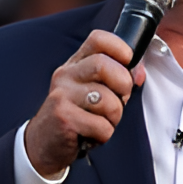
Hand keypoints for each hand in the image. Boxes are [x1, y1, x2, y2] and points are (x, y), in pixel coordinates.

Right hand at [24, 30, 145, 176]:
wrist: (44, 143)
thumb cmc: (76, 116)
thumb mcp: (92, 91)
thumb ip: (116, 79)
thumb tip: (139, 73)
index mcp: (75, 64)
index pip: (98, 39)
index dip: (120, 48)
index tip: (127, 63)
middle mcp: (66, 76)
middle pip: (103, 65)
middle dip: (122, 86)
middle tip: (119, 100)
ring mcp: (62, 96)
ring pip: (108, 101)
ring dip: (114, 117)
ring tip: (100, 121)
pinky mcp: (64, 118)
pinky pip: (102, 127)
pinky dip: (104, 135)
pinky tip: (90, 134)